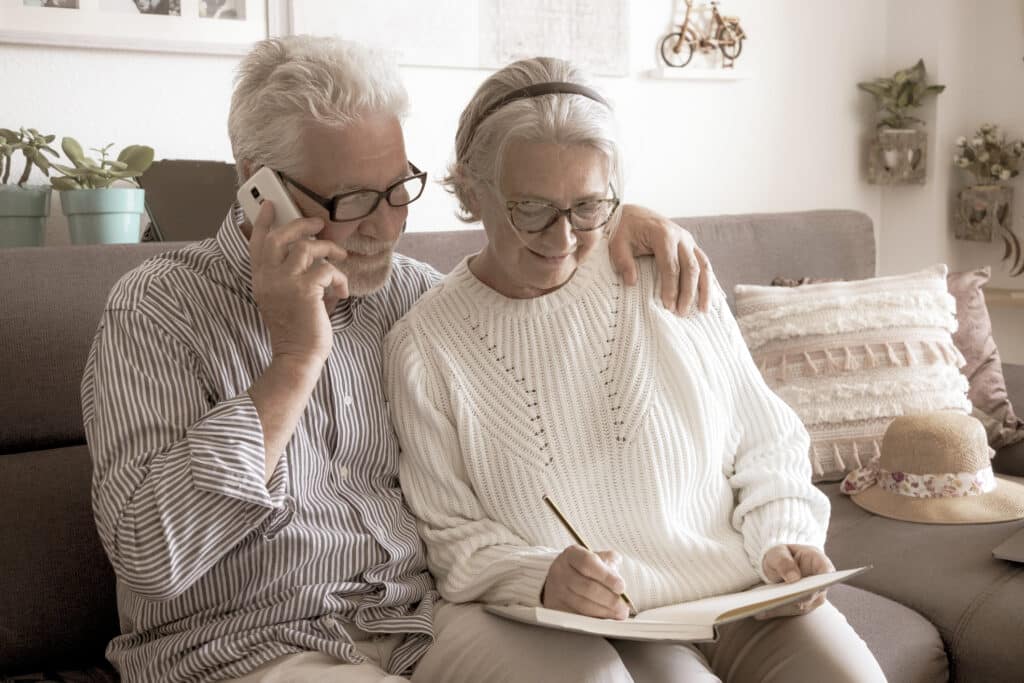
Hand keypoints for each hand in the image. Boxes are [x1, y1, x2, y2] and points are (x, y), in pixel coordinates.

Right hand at [248, 200, 348, 365]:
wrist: (297, 356)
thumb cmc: (295, 330)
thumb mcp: (284, 298)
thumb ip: (290, 275)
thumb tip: (313, 252)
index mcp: (261, 279)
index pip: (257, 243)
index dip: (262, 221)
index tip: (269, 205)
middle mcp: (268, 278)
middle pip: (281, 236)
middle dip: (302, 224)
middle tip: (318, 224)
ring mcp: (285, 282)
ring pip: (309, 248)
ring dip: (330, 250)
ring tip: (340, 258)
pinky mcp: (304, 290)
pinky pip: (327, 270)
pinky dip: (339, 278)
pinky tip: (342, 292)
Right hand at [542, 546, 629, 619]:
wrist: (558, 578)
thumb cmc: (582, 569)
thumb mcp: (594, 558)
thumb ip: (608, 560)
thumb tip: (617, 566)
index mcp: (571, 555)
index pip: (587, 563)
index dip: (606, 576)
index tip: (621, 586)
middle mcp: (560, 571)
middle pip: (587, 587)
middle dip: (609, 598)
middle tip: (623, 606)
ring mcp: (557, 591)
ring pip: (582, 604)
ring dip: (604, 611)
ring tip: (619, 613)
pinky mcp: (556, 607)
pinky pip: (577, 616)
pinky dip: (594, 618)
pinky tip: (606, 617)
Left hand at [608, 204, 711, 315]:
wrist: (634, 213)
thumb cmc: (625, 229)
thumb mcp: (617, 244)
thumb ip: (623, 262)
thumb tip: (631, 282)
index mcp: (663, 235)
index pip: (671, 266)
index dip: (671, 288)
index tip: (668, 306)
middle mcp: (681, 236)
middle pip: (691, 268)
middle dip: (688, 292)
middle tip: (682, 312)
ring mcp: (689, 240)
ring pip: (703, 265)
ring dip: (705, 289)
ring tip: (703, 310)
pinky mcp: (692, 245)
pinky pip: (704, 263)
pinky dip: (709, 280)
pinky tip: (711, 296)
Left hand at [755, 544, 835, 619]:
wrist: (777, 563)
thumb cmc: (781, 555)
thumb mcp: (778, 552)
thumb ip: (784, 562)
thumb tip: (794, 578)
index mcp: (818, 562)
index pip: (827, 571)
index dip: (823, 579)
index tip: (812, 586)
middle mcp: (820, 582)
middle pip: (813, 593)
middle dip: (796, 598)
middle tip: (779, 600)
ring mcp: (813, 597)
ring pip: (801, 606)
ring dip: (783, 607)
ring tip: (764, 608)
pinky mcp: (802, 606)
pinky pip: (790, 611)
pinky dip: (776, 610)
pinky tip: (761, 612)